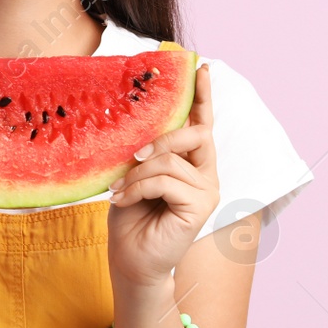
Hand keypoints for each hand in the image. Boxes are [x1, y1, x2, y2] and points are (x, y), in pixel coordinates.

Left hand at [106, 62, 220, 287]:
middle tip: (133, 156)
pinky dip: (138, 188)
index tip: (201, 67)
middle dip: (162, 139)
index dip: (202, 96)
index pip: (201, 123)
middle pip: (194, 134)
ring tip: (120, 191)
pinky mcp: (200, 207)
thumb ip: (143, 152)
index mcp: (190, 162)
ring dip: (137, 174)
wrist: (130, 260)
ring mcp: (207, 190)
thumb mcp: (132, 175)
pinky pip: (166, 181)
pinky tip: (124, 201)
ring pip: (170, 160)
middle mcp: (205, 173)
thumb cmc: (130, 217)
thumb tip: (136, 126)